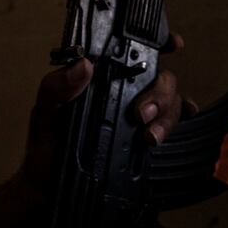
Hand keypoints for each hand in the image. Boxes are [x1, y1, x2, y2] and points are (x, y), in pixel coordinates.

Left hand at [15, 35, 197, 194]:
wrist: (50, 186)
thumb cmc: (46, 143)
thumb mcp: (45, 111)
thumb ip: (58, 87)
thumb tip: (83, 66)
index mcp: (101, 77)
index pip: (132, 50)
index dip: (158, 41)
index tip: (172, 44)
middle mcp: (123, 91)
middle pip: (160, 78)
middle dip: (160, 92)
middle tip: (141, 114)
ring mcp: (137, 113)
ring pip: (170, 101)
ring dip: (167, 115)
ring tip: (149, 135)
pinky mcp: (143, 137)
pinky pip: (171, 123)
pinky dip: (181, 120)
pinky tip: (182, 121)